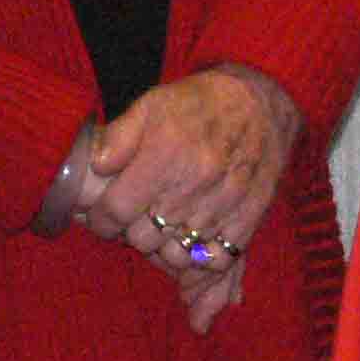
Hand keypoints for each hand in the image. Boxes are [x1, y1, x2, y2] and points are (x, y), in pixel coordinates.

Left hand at [70, 65, 302, 331]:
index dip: (101, 219)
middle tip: (138, 216)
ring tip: (166, 225)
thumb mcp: (153, 103)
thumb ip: (119, 136)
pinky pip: (215, 260)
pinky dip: (200, 258)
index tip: (104, 216)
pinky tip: (194, 239)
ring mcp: (223, 204)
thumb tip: (97, 166)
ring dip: (165, 245)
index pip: (116, 211)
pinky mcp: (248, 217)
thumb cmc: (200, 103)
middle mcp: (194, 182)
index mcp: (165, 153)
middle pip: (143, 239)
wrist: (262, 101)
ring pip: (176, 255)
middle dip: (133, 231)